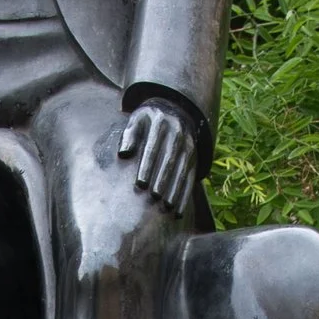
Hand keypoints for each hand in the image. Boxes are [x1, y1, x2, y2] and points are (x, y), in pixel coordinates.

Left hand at [118, 92, 199, 214]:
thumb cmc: (148, 120)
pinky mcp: (195, 158)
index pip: (153, 147)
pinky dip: (185, 194)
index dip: (147, 166)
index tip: (140, 183)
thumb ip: (129, 135)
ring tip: (167, 206)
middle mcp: (177, 134)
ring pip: (182, 170)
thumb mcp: (137, 119)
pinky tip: (178, 210)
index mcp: (160, 124)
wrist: (175, 109)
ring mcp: (188, 146)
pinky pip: (191, 178)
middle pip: (169, 160)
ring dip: (175, 189)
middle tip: (154, 197)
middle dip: (162, 179)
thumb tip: (123, 153)